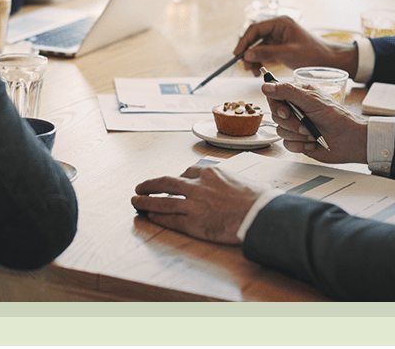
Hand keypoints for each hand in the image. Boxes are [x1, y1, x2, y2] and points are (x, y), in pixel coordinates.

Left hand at [131, 165, 270, 243]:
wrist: (259, 214)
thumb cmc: (257, 198)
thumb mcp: (241, 180)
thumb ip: (227, 181)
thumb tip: (230, 187)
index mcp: (210, 173)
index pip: (187, 171)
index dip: (178, 177)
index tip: (172, 182)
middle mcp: (198, 186)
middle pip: (167, 182)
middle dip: (151, 184)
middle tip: (140, 187)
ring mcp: (193, 204)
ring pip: (163, 201)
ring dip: (146, 201)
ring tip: (135, 201)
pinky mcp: (193, 223)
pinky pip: (170, 219)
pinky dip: (158, 217)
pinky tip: (150, 216)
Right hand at [233, 16, 357, 76]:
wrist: (328, 61)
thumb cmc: (313, 54)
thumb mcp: (288, 53)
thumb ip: (267, 52)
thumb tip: (247, 54)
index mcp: (281, 23)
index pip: (255, 29)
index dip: (244, 41)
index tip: (237, 54)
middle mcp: (278, 27)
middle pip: (254, 37)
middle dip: (248, 51)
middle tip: (245, 65)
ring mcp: (278, 37)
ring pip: (258, 46)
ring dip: (253, 58)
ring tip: (253, 71)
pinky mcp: (280, 46)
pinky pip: (264, 52)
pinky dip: (259, 60)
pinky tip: (258, 70)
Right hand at [262, 81, 367, 163]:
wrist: (350, 140)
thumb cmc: (336, 117)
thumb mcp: (311, 100)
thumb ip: (287, 92)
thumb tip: (266, 86)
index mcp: (299, 94)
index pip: (275, 96)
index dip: (277, 106)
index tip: (286, 112)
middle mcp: (296, 109)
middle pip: (276, 115)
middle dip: (291, 123)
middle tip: (305, 124)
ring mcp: (296, 126)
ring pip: (280, 131)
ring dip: (297, 135)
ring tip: (312, 133)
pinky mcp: (298, 141)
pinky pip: (287, 144)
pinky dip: (300, 145)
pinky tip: (312, 142)